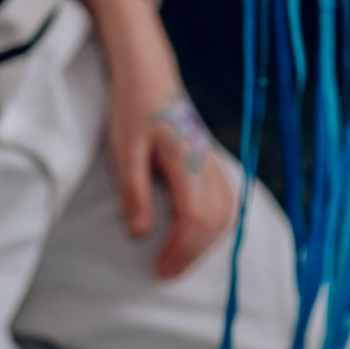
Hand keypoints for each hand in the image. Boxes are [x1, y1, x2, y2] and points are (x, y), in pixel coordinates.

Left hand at [131, 89, 237, 279]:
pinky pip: (225, 201)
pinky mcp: (210, 161)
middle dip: (192, 254)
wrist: (151, 75)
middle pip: (215, 221)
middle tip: (166, 273)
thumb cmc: (133, 109)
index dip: (180, 250)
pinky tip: (196, 235)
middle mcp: (206, 164)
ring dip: (205, 243)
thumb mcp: (124, 151)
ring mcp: (212, 162)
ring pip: (225, 213)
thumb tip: (141, 233)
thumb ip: (134, 192)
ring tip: (179, 259)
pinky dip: (214, 226)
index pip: (194, 217)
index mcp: (186, 160)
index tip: (159, 269)